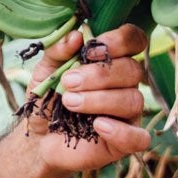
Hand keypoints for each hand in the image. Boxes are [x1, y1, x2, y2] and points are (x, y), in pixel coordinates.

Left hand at [25, 24, 152, 170]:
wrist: (38, 138)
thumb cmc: (48, 99)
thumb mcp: (45, 71)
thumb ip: (58, 51)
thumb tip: (76, 35)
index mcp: (112, 61)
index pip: (133, 40)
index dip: (118, 40)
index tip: (89, 51)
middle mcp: (126, 85)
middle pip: (133, 70)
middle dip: (99, 75)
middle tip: (68, 82)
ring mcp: (128, 114)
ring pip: (133, 99)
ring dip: (99, 100)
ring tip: (70, 103)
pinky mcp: (125, 142)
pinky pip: (139, 137)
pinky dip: (120, 131)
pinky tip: (97, 125)